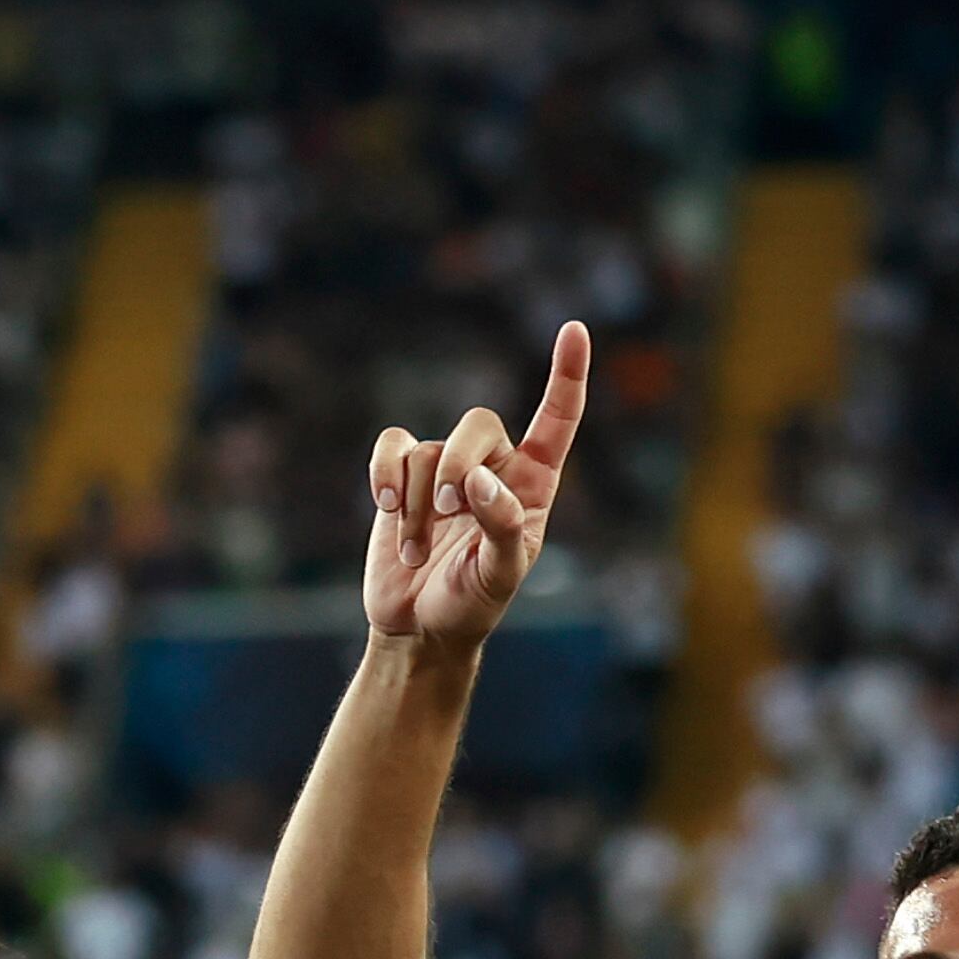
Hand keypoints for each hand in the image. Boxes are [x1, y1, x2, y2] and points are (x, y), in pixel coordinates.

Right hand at [364, 321, 591, 651]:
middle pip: (478, 426)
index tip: (573, 329)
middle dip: (457, 465)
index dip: (566, 374)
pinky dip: (384, 475)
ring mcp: (445, 470)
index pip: (557, 419)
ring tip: (417, 551)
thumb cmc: (471, 606)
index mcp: (533, 486)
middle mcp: (493, 468)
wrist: (418, 629)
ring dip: (415, 506)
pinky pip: (392, 447)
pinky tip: (384, 508)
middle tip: (447, 512)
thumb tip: (478, 482)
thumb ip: (501, 526)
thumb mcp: (500, 576)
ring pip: (428, 450)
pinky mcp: (402, 478)